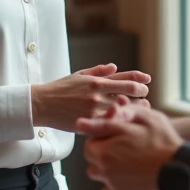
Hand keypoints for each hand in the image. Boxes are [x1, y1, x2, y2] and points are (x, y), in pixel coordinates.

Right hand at [31, 65, 149, 131]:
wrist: (42, 104)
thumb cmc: (60, 89)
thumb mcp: (79, 75)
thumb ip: (98, 71)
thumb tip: (115, 66)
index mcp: (97, 81)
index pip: (125, 79)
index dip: (140, 80)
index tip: (147, 82)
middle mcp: (98, 94)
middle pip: (129, 94)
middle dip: (141, 95)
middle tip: (146, 98)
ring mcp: (94, 109)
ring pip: (122, 109)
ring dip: (134, 109)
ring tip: (141, 111)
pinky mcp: (89, 122)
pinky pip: (109, 122)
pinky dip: (119, 121)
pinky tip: (125, 122)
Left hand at [79, 105, 180, 189]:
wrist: (180, 169)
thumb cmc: (163, 142)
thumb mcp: (144, 119)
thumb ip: (118, 115)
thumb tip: (92, 118)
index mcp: (105, 148)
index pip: (90, 141)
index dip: (101, 136)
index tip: (112, 137)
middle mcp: (103, 167)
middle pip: (91, 158)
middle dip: (102, 152)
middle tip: (122, 149)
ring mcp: (110, 183)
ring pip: (98, 174)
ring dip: (106, 169)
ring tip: (126, 164)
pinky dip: (113, 187)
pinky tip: (128, 179)